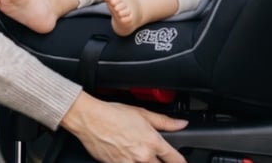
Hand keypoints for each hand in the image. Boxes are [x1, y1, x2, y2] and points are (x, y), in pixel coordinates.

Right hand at [60, 92, 186, 161]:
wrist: (90, 119)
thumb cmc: (113, 114)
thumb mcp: (142, 113)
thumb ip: (165, 122)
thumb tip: (181, 124)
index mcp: (152, 142)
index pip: (175, 159)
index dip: (181, 162)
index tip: (181, 162)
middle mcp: (142, 156)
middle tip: (156, 157)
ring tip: (140, 155)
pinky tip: (128, 157)